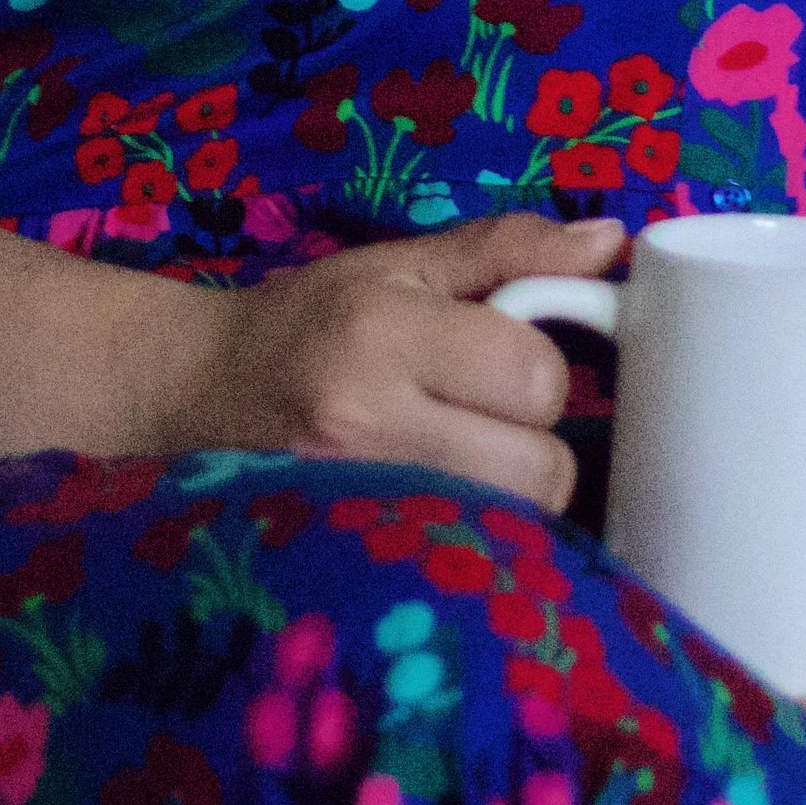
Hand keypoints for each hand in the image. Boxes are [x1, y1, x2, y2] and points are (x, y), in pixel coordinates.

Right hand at [161, 216, 626, 512]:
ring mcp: (356, 501)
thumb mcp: (402, 262)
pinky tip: (443, 507)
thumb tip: (610, 243)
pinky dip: (471, 538)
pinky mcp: (351, 553)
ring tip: (461, 462)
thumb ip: (509, 250)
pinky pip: (461, 562)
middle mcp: (368, 421)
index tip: (501, 362)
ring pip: (511, 527)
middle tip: (485, 421)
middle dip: (533, 445)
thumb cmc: (310, 319)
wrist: (195, 390)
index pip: (536, 377)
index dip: (537, 372)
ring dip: (507, 497)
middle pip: (541, 470)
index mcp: (386, 332)